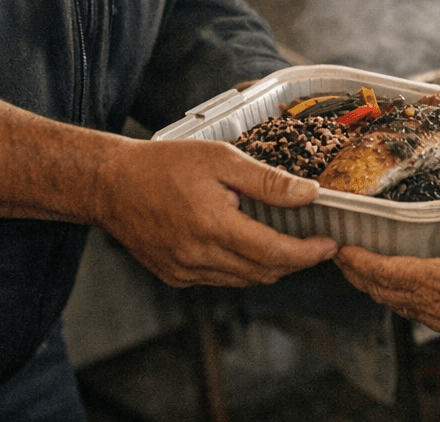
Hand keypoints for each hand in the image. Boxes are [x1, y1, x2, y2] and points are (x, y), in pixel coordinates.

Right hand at [99, 138, 335, 287]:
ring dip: (268, 264)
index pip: (274, 254)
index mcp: (213, 227)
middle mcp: (198, 257)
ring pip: (243, 279)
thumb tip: (309, 195)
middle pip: (263, 272)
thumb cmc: (163, 165)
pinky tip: (241, 242)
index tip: (329, 245)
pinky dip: (239, 266)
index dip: (307, 254)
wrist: (109, 185)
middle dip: (294, 260)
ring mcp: (185, 271)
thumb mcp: (220, 159)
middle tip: (312, 241)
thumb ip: (267, 181)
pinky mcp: (174, 276)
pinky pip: (220, 278)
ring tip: (281, 239)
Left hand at [335, 172, 439, 354]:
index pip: (379, 270)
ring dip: (370, 281)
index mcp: (431, 280)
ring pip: (388, 299)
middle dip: (353, 270)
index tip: (337, 245)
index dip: (354, 258)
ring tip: (360, 263)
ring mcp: (432, 316)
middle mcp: (425, 302)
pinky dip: (389, 291)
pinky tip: (397, 281)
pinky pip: (404, 306)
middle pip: (376, 288)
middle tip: (339, 250)